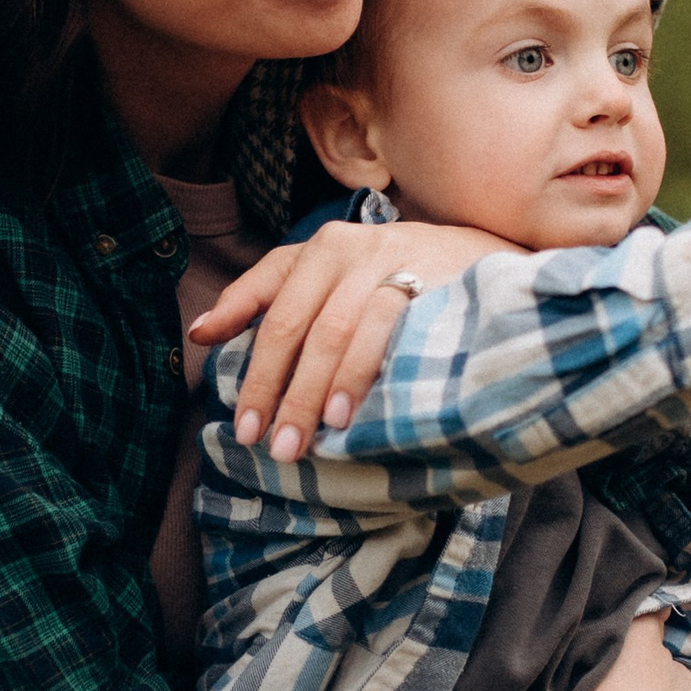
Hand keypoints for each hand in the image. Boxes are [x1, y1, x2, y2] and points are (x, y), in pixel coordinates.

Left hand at [189, 219, 508, 459]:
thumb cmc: (402, 277)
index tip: (225, 386)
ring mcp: (385, 262)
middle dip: (269, 386)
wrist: (491, 255)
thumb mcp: (335, 279)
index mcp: (317, 249)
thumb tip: (199, 332)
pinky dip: (355, 375)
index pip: (264, 294)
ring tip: (295, 442)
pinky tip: (341, 414)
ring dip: (308, 393)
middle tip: (257, 439)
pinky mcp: (424, 282)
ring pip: (330, 333)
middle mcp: (344, 248)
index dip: (235, 343)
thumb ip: (273, 299)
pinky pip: (380, 332)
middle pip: (291, 324)